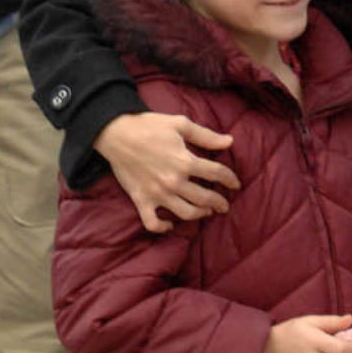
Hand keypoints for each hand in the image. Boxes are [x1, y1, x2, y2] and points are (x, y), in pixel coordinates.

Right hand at [95, 109, 239, 232]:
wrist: (116, 133)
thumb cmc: (149, 125)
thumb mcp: (180, 124)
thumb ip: (206, 136)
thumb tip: (229, 142)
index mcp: (185, 161)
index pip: (217, 174)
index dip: (230, 179)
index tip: (235, 183)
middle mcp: (174, 181)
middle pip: (205, 198)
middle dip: (219, 203)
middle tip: (224, 205)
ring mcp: (157, 194)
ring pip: (185, 213)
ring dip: (199, 215)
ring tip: (205, 212)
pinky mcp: (141, 200)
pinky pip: (153, 223)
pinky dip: (163, 228)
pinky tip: (170, 225)